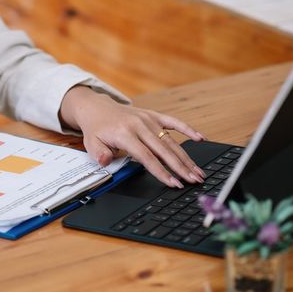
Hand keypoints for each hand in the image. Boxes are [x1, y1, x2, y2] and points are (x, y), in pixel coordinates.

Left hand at [59, 86, 206, 187]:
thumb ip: (100, 154)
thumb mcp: (91, 144)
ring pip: (171, 141)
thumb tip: (105, 161)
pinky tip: (201, 138)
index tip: (174, 183)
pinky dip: (188, 129)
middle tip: (194, 180)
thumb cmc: (97, 130)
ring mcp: (149, 120)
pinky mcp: (154, 115)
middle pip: (164, 150)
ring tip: (198, 171)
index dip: (162, 172)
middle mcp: (140, 126)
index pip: (147, 157)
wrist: (98, 108)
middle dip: (181, 167)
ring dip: (186, 157)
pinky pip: (174, 122)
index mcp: (125, 135)